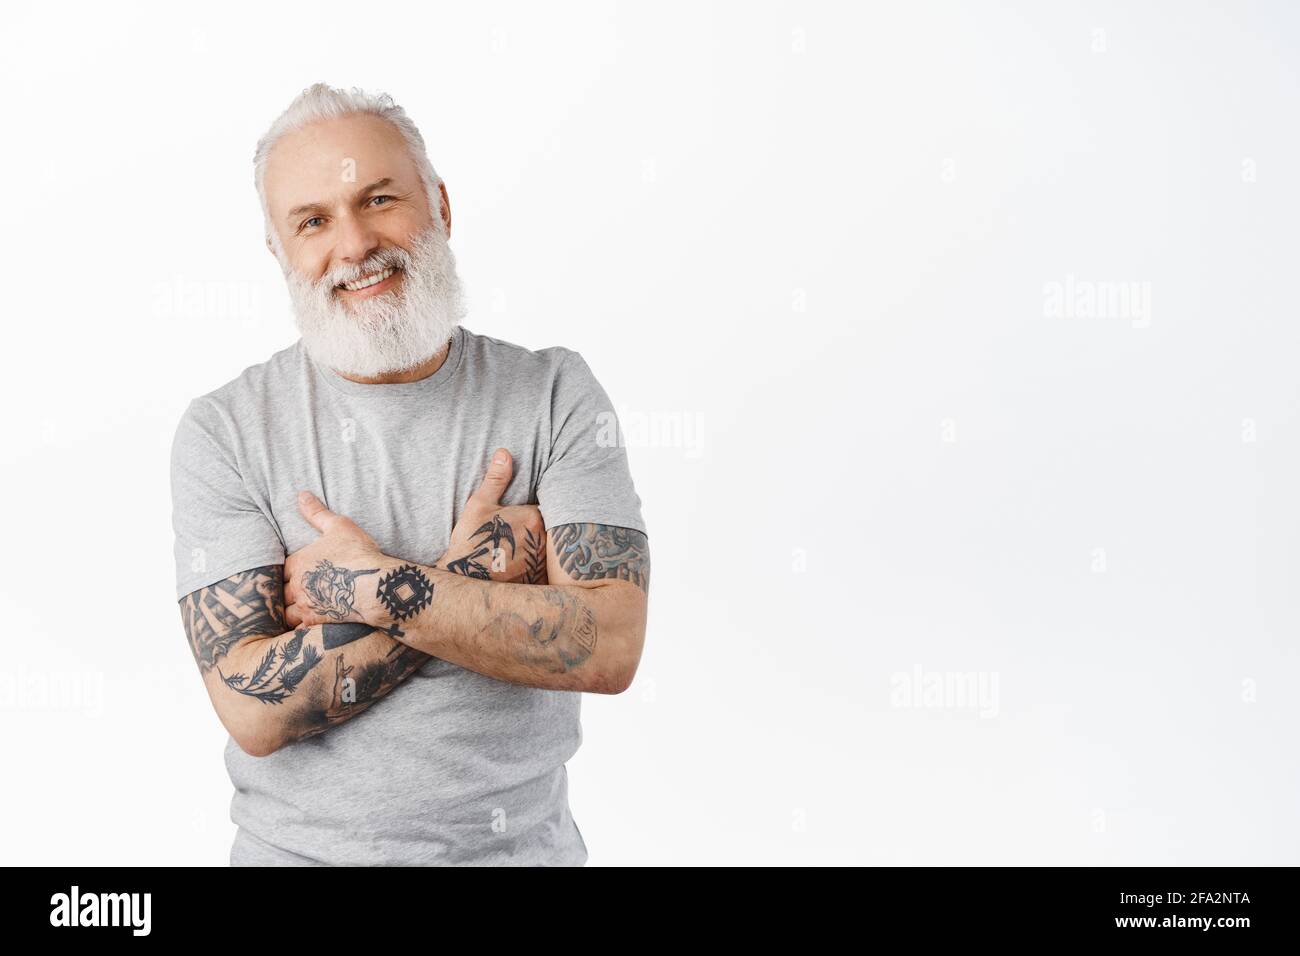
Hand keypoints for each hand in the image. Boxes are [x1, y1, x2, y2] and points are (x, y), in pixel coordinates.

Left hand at [284, 491, 387, 628]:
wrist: (376, 585)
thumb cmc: (359, 553)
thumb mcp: (339, 527)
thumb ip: (317, 513)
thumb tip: (301, 494)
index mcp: (298, 562)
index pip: (279, 569)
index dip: (284, 573)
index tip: (289, 575)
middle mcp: (297, 585)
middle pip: (279, 593)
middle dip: (283, 594)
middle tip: (288, 595)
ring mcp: (306, 605)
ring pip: (286, 613)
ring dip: (289, 612)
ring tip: (295, 612)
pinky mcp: (317, 622)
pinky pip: (298, 630)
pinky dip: (298, 630)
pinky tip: (304, 629)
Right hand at [435, 448, 547, 584]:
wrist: (464, 580)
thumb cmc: (471, 540)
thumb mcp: (479, 505)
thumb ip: (496, 479)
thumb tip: (504, 453)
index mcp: (533, 518)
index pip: (544, 508)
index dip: (534, 510)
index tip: (522, 514)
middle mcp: (543, 540)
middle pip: (549, 529)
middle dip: (539, 529)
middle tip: (519, 532)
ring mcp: (542, 562)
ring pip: (547, 549)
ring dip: (539, 548)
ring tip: (520, 550)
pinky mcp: (538, 579)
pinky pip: (545, 569)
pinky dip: (537, 566)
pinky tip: (521, 567)